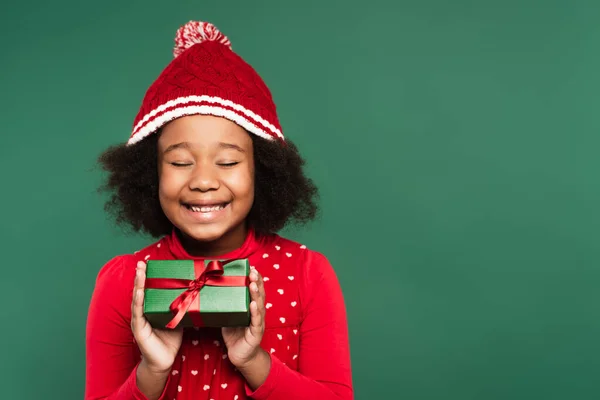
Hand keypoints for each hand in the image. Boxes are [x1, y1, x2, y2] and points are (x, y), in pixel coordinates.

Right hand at [131, 260, 183, 374]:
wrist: (164, 361)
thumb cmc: (171, 338)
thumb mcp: (179, 317)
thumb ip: (183, 305)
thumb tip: (199, 291)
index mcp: (152, 307)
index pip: (150, 288)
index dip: (149, 276)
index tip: (150, 262)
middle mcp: (143, 311)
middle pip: (141, 290)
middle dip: (141, 275)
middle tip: (142, 262)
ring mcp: (139, 320)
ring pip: (137, 298)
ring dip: (138, 284)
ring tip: (139, 272)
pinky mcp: (139, 329)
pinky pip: (138, 313)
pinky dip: (138, 301)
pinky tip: (139, 292)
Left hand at [222, 267, 265, 368]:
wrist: (240, 356)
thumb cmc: (234, 334)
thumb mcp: (228, 316)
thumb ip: (224, 304)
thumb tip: (208, 291)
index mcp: (251, 306)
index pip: (255, 289)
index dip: (254, 278)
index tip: (251, 266)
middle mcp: (257, 312)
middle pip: (259, 294)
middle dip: (257, 281)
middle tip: (253, 271)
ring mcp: (258, 322)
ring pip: (259, 305)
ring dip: (256, 293)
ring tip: (252, 283)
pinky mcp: (255, 333)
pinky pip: (256, 321)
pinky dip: (255, 312)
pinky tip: (254, 304)